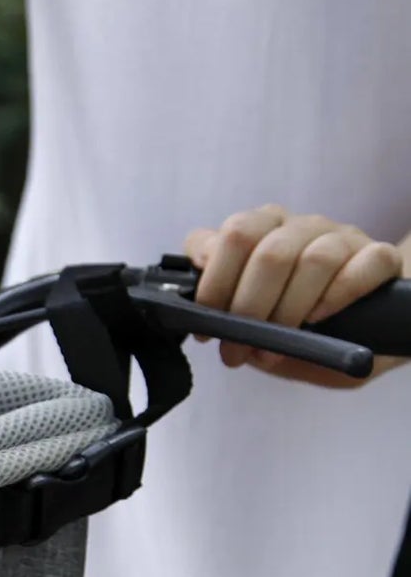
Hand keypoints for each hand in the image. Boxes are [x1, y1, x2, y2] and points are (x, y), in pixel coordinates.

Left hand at [185, 206, 405, 386]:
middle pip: (268, 252)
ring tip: (274, 347)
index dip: (213, 284)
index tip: (206, 326)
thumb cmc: (295, 317)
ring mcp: (342, 238)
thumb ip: (221, 300)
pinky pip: (366, 263)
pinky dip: (339, 295)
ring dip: (288, 311)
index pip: (232, 235)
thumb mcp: (248, 312)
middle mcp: (300, 227)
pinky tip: (319, 319)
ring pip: (314, 259)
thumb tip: (196, 313)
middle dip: (247, 309)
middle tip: (238, 348)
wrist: (362, 320)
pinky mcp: (380, 256)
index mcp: (262, 230)